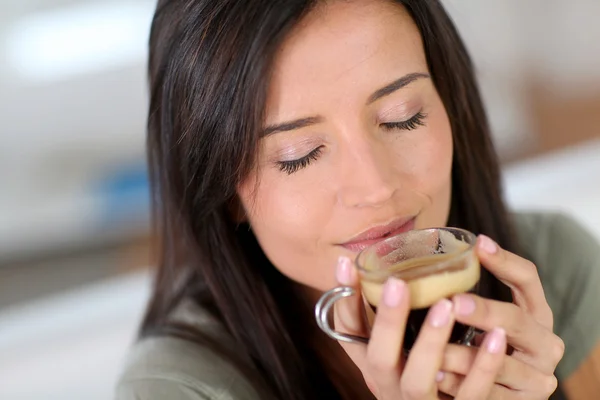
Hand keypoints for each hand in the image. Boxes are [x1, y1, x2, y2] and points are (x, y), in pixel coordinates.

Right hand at [334, 256, 507, 398]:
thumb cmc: (419, 383)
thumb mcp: (394, 358)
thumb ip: (386, 322)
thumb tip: (373, 268)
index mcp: (374, 365)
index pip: (348, 333)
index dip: (345, 299)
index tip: (347, 263)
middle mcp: (390, 386)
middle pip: (378, 357)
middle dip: (386, 321)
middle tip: (398, 284)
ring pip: (418, 380)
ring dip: (431, 342)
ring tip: (447, 305)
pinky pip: (470, 395)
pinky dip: (483, 366)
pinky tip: (496, 337)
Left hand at [436, 235, 564, 398]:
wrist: (503, 395)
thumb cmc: (484, 348)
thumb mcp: (486, 321)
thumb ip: (466, 297)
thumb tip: (418, 262)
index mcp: (536, 314)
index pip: (528, 279)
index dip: (506, 261)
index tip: (478, 243)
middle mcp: (544, 342)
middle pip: (519, 319)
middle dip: (486, 310)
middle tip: (455, 303)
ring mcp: (538, 375)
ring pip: (503, 363)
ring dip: (466, 355)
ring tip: (437, 350)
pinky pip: (492, 395)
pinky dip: (463, 386)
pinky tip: (439, 377)